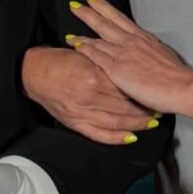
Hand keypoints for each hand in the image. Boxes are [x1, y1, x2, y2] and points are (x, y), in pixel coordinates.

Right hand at [21, 45, 156, 144]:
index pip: (125, 86)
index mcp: (93, 75)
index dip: (142, 90)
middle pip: (125, 106)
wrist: (32, 73)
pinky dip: (117, 137)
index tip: (155, 91)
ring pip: (117, 121)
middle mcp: (89, 96)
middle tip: (160, 108)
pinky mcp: (74, 123)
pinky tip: (131, 137)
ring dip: (137, 123)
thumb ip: (106, 64)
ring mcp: (81, 112)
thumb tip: (128, 71)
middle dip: (144, 109)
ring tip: (151, 122)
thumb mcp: (85, 56)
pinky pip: (99, 134)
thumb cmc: (59, 61)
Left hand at [67, 0, 192, 118]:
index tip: (94, 0)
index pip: (121, 19)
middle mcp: (131, 41)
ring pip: (97, 35)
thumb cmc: (177, 76)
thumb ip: (150, 52)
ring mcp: (122, 53)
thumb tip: (147, 54)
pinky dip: (83, 47)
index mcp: (143, 38)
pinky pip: (95, 54)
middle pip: (105, 22)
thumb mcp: (163, 55)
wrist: (181, 87)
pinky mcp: (116, 68)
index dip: (105, 8)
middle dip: (90, 11)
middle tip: (76, 3)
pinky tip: (73, 43)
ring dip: (83, 26)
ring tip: (72, 18)